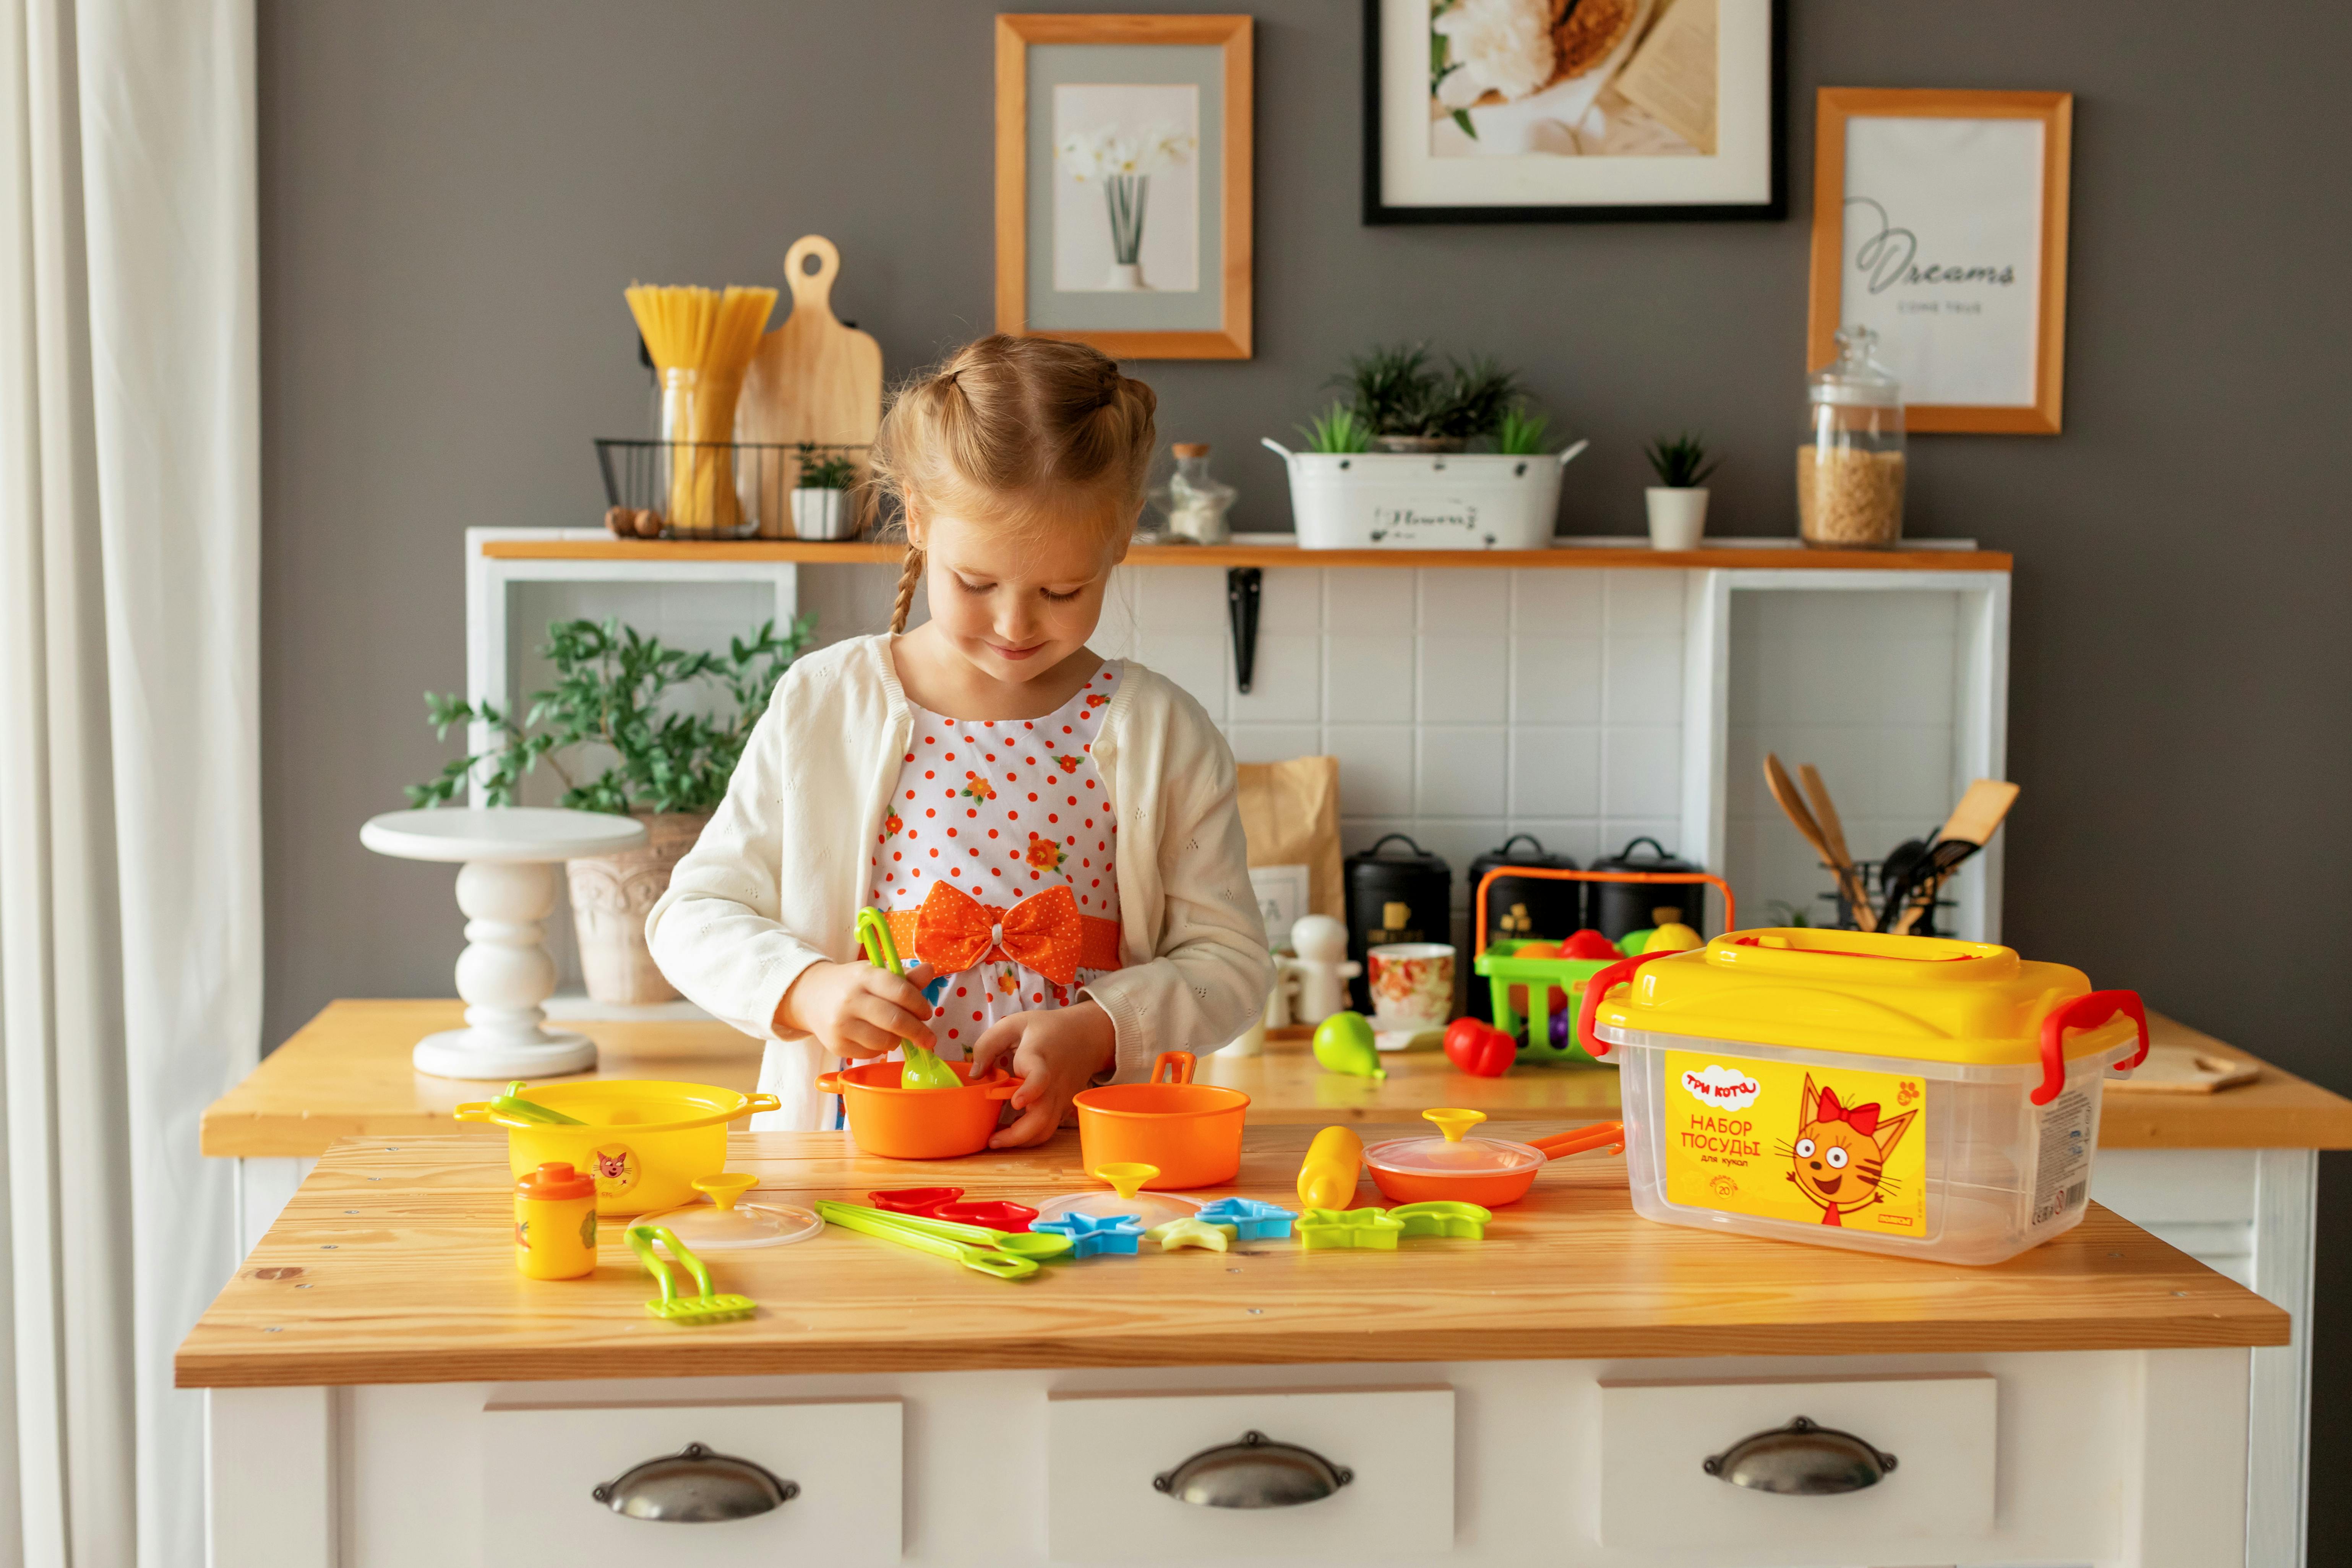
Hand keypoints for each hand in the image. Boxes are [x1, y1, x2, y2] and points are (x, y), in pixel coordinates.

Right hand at [775, 959, 936, 1058]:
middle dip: (918, 1032)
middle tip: (929, 1039)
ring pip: (885, 1041)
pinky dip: (880, 1048)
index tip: (927, 1013)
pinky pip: (870, 1053)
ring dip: (898, 1040)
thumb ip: (904, 978)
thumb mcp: (875, 973)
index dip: (920, 1005)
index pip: (901, 992)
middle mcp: (851, 999)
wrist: (810, 997)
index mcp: (865, 976)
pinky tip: (875, 1037)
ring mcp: (842, 1024)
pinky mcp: (836, 1045)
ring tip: (896, 1033)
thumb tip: (930, 971)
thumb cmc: (852, 984)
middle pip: (895, 1020)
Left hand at [969, 1001, 1117, 1148]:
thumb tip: (975, 1074)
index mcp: (1039, 1057)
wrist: (1088, 1035)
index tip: (1015, 1102)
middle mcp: (1054, 1082)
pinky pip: (1050, 1128)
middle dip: (1017, 1135)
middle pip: (1042, 1117)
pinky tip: (1013, 1132)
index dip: (1029, 1091)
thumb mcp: (1014, 1024)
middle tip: (992, 1140)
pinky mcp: (1064, 1107)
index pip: (1039, 1077)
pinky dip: (1031, 1136)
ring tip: (998, 1140)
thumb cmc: (1047, 1029)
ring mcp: (1062, 1098)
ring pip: (1046, 1130)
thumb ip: (988, 1045)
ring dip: (1022, 1140)